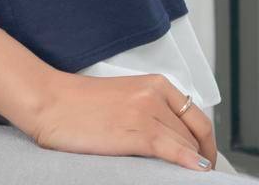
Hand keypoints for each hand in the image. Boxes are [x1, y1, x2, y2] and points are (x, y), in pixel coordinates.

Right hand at [29, 69, 217, 170]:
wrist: (51, 102)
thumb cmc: (81, 105)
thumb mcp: (126, 99)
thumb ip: (151, 111)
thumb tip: (174, 141)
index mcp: (155, 83)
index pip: (197, 117)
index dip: (207, 143)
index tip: (206, 161)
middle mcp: (155, 94)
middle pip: (194, 132)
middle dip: (202, 157)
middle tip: (201, 177)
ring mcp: (146, 111)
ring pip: (185, 143)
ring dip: (195, 164)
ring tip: (196, 180)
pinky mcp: (135, 131)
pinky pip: (172, 149)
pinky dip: (187, 163)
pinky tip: (196, 173)